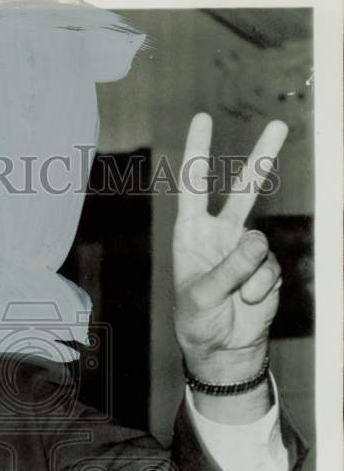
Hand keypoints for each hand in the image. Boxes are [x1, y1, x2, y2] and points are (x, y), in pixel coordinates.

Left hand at [174, 113, 287, 382]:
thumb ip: (229, 269)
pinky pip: (271, 270)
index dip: (199, 153)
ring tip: (236, 296)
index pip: (194, 188)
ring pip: (261, 242)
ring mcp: (246, 251)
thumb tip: (258, 242)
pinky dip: (261, 289)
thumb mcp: (202, 297)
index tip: (203, 119)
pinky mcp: (267, 268)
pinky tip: (248, 303)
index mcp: (191, 236)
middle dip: (261, 159)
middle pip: (243, 191)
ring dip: (250, 273)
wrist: (224, 350)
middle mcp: (220, 236)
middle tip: (279, 126)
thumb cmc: (199, 323)